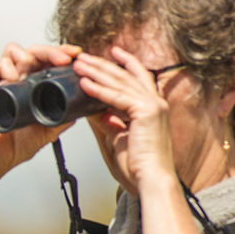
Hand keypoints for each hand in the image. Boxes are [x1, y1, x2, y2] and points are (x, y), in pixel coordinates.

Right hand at [0, 43, 80, 194]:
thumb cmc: (20, 144)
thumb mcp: (51, 129)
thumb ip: (65, 117)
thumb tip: (84, 107)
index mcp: (34, 84)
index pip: (49, 60)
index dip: (62, 53)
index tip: (76, 54)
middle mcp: (19, 78)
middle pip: (35, 51)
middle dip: (51, 50)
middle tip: (63, 59)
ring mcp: (3, 81)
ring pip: (14, 51)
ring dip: (28, 54)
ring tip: (34, 66)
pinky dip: (7, 67)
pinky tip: (14, 78)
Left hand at [73, 48, 176, 192]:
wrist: (150, 179)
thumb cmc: (137, 165)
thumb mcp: (117, 137)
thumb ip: (106, 122)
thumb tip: (90, 110)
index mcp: (153, 107)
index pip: (138, 77)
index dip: (123, 63)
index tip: (108, 54)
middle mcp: (156, 102)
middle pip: (126, 76)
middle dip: (103, 64)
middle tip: (82, 57)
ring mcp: (154, 106)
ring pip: (120, 83)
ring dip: (97, 72)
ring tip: (78, 65)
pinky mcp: (147, 112)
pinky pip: (117, 97)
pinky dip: (99, 90)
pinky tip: (84, 83)